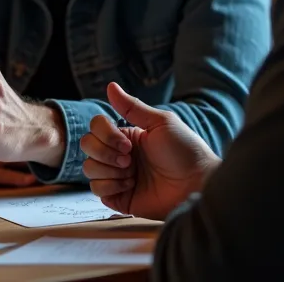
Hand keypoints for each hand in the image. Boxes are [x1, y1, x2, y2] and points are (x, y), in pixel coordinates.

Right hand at [81, 82, 219, 220]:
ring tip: (132, 175)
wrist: (196, 184)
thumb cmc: (185, 152)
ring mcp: (118, 176)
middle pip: (87, 146)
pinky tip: (130, 186)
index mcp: (127, 136)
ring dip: (109, 171)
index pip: (95, 128)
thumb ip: (132, 106)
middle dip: (104, 153)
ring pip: (89, 168)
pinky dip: (110, 187)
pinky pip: (96, 190)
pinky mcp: (119, 197)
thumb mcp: (161, 123)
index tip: (128, 145)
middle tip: (129, 160)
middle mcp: (118, 155)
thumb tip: (111, 85)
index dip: (105, 135)